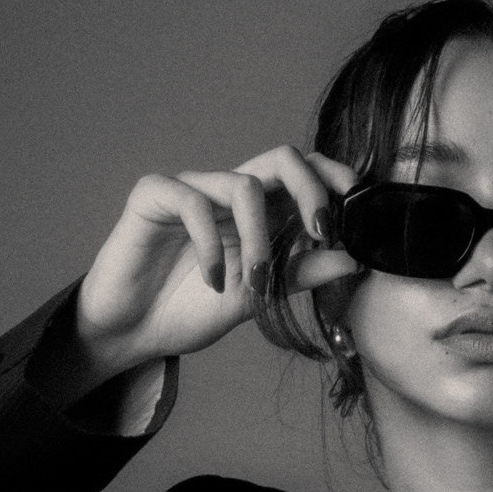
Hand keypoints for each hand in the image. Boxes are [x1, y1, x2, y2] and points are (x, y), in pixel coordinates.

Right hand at [66, 146, 362, 391]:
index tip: (358, 207)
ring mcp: (190, 190)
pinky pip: (192, 202)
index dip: (332, 178)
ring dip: (260, 240)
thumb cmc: (190, 310)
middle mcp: (226, 193)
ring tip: (254, 283)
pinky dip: (211, 247)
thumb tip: (353, 259)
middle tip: (322, 233)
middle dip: (311, 190)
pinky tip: (213, 281)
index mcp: (255, 212)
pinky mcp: (152, 196)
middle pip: (281, 158)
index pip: (300, 173)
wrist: (133, 333)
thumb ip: (299, 275)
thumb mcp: (257, 298)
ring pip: (243, 186)